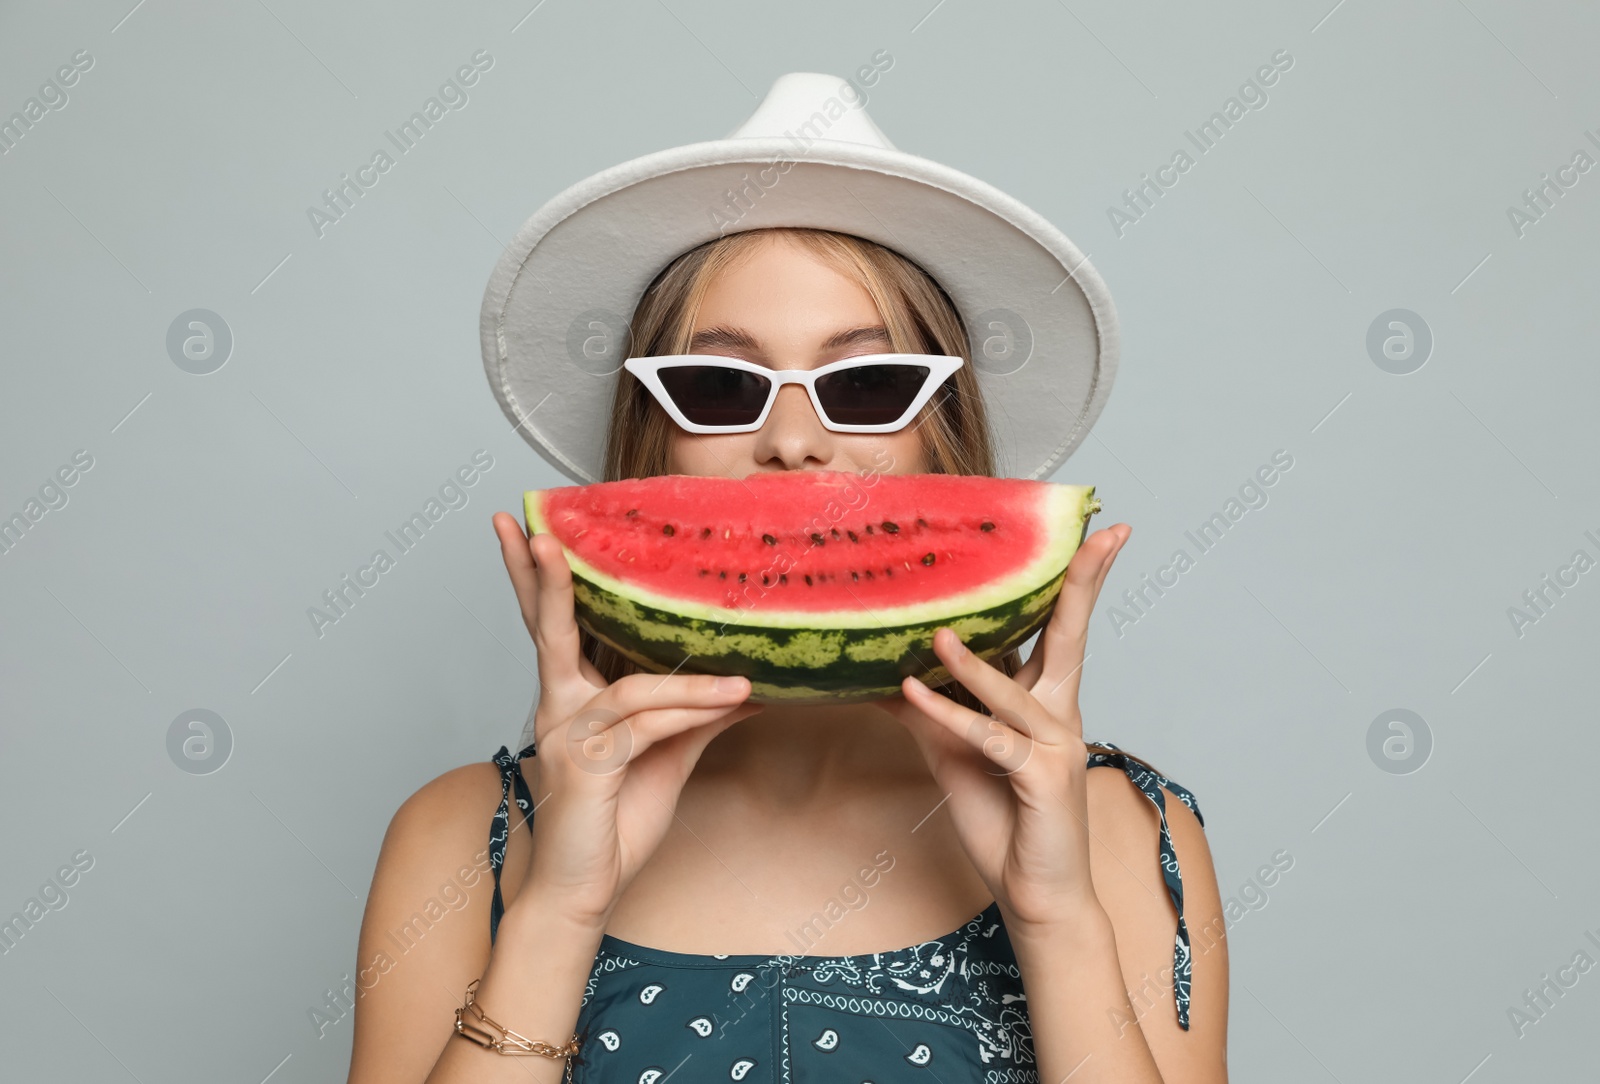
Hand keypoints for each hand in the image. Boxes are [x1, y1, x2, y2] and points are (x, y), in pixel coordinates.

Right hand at [491, 512, 763, 927]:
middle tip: (535, 527)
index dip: (539, 577)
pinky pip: (644, 726)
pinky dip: (690, 715)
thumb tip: (750, 683)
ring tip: (744, 683)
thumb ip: (698, 715)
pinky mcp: (584, 764)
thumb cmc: (615, 823)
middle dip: (540, 575)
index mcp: (571, 697)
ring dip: (692, 688)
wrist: (584, 892)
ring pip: (632, 688)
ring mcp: (565, 734)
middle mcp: (558, 707)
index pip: (552, 625)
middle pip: (546, 629)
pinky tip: (731, 708)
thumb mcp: (668, 756)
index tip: (532, 526)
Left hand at [877, 522, 1131, 932]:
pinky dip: (948, 718)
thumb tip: (878, 675)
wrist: (1036, 895)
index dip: (1078, 580)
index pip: (1062, 628)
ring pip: (1013, 691)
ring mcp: (1055, 748)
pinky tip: (913, 695)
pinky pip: (987, 741)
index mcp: (1047, 702)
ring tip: (935, 635)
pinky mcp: (1039, 781)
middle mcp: (1060, 715)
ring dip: (971, 663)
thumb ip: (925, 711)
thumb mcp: (953, 754)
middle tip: (1099, 534)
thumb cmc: (1003, 821)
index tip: (1099, 531)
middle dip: (1083, 584)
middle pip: (1071, 637)